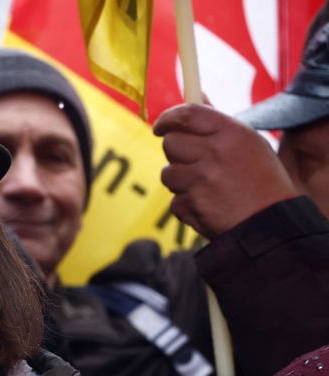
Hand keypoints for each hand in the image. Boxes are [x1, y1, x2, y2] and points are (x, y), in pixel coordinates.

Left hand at [153, 103, 297, 237]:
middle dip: (176, 153)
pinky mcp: (193, 205)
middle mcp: (215, 154)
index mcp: (231, 133)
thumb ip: (217, 121)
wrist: (272, 223)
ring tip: (206, 187)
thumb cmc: (261, 179)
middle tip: (193, 162)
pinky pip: (174, 201)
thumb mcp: (248, 143)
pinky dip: (187, 205)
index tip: (160, 126)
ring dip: (180, 181)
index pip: (187, 114)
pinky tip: (208, 206)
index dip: (167, 118)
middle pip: (170, 143)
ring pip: (167, 173)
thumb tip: (196, 94)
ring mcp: (202, 181)